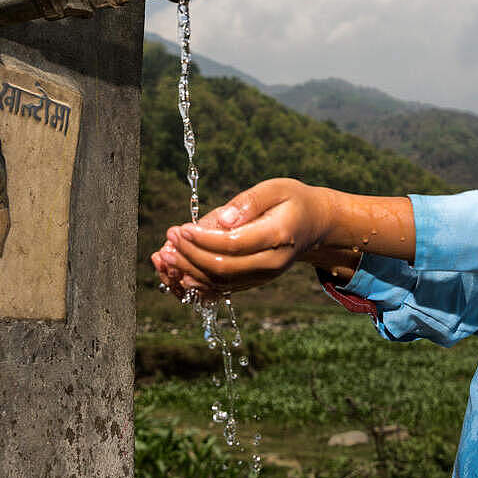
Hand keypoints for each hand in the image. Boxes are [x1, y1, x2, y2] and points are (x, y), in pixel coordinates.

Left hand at [158, 179, 329, 291]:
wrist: (313, 225)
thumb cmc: (292, 201)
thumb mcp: (275, 188)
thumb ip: (249, 202)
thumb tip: (222, 221)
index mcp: (277, 237)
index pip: (233, 244)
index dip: (203, 240)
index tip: (181, 228)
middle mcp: (271, 264)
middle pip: (223, 268)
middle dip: (190, 256)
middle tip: (168, 240)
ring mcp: (263, 276)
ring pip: (219, 283)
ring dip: (188, 272)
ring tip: (164, 256)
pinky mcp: (254, 281)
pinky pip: (222, 288)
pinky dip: (196, 283)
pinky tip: (177, 271)